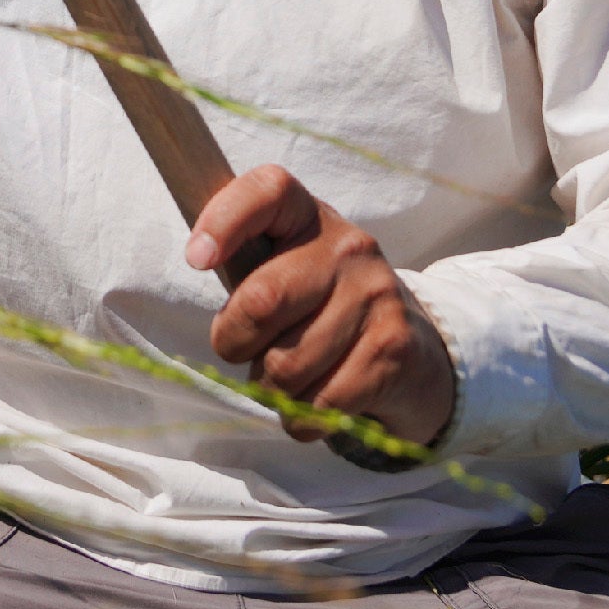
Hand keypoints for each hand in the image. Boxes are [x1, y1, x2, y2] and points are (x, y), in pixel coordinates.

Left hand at [187, 166, 457, 459]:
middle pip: (261, 301)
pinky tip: (318, 400)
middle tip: (245, 349)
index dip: (224, 220)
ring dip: (272, 390)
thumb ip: (243, 264)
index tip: (197, 260)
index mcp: (309, 217)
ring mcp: (376, 295)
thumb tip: (200, 256)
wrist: (412, 354)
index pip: (267, 190)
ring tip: (291, 377)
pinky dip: (303, 419)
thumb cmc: (319, 309)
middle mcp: (348, 247)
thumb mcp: (284, 271)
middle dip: (235, 342)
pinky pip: (317, 405)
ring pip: (285, 368)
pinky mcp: (393, 348)